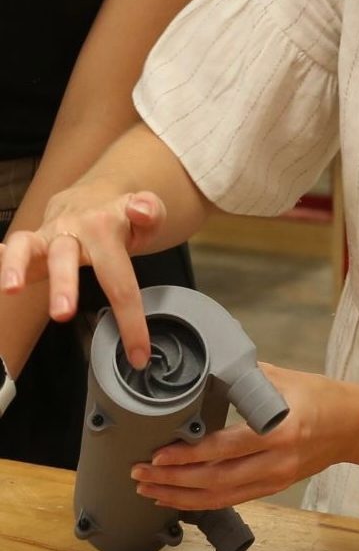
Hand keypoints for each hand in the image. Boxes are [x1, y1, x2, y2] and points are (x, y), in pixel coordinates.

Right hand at [0, 183, 165, 367]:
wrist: (93, 195)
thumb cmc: (121, 217)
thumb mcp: (148, 214)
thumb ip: (151, 213)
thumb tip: (140, 209)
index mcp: (106, 230)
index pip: (120, 280)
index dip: (130, 320)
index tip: (137, 355)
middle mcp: (73, 231)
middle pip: (66, 256)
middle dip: (62, 285)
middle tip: (63, 314)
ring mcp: (49, 236)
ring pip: (28, 246)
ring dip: (16, 266)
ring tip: (10, 289)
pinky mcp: (31, 242)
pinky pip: (15, 245)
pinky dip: (2, 257)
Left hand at [131, 364, 355, 509]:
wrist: (354, 425)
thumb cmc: (321, 396)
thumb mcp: (284, 378)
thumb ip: (245, 377)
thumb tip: (206, 367)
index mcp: (279, 429)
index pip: (225, 448)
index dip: (189, 455)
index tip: (158, 452)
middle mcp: (276, 460)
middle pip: (215, 479)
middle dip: (173, 479)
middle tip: (140, 472)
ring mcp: (275, 479)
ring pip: (219, 496)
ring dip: (180, 496)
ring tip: (148, 489)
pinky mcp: (274, 488)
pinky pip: (231, 500)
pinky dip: (201, 502)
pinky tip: (178, 498)